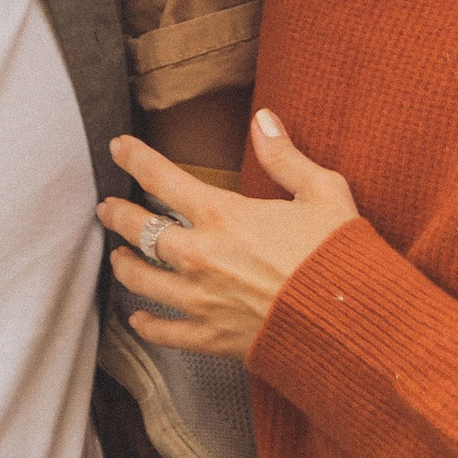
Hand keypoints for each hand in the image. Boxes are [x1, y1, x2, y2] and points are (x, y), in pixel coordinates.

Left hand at [97, 111, 358, 357]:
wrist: (350, 323)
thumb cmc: (339, 255)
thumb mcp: (323, 191)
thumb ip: (284, 155)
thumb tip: (263, 118)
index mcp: (224, 215)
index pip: (162, 178)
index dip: (135, 158)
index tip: (118, 147)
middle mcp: (201, 256)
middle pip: (139, 231)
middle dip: (118, 215)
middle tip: (107, 207)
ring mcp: (202, 301)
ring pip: (142, 281)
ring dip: (125, 265)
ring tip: (118, 257)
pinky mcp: (212, 339)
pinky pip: (164, 333)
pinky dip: (147, 325)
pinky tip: (138, 318)